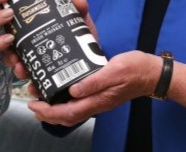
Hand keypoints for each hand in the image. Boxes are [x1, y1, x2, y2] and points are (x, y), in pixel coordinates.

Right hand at [3, 0, 99, 97]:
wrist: (97, 59)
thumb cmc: (84, 39)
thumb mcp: (80, 23)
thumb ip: (79, 10)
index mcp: (40, 35)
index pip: (18, 35)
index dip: (10, 37)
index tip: (9, 38)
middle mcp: (37, 52)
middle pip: (16, 54)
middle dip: (11, 57)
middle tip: (15, 58)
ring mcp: (42, 67)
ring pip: (24, 70)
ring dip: (20, 71)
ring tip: (22, 70)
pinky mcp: (50, 82)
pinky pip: (38, 87)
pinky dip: (34, 88)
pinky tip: (34, 88)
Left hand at [27, 50, 160, 125]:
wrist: (152, 73)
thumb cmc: (135, 69)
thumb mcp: (114, 70)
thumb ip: (94, 81)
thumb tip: (73, 90)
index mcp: (98, 99)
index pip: (68, 112)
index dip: (49, 111)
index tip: (34, 105)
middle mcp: (96, 104)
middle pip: (67, 116)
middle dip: (47, 113)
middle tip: (32, 104)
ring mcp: (98, 101)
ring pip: (72, 113)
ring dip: (55, 110)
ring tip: (41, 101)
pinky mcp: (100, 95)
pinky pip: (78, 104)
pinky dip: (65, 103)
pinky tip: (60, 94)